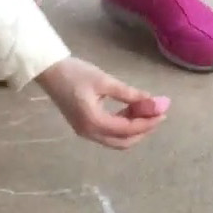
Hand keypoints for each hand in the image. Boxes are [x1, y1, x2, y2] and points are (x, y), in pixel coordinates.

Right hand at [36, 57, 169, 149]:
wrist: (49, 71)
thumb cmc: (75, 73)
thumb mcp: (104, 81)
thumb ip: (128, 94)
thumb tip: (152, 101)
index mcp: (94, 122)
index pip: (128, 129)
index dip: (148, 122)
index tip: (163, 112)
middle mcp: (89, 132)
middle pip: (123, 142)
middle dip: (143, 130)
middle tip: (158, 114)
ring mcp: (85, 131)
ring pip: (116, 139)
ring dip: (134, 128)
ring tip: (146, 109)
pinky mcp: (84, 126)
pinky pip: (108, 133)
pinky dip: (123, 125)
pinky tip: (131, 110)